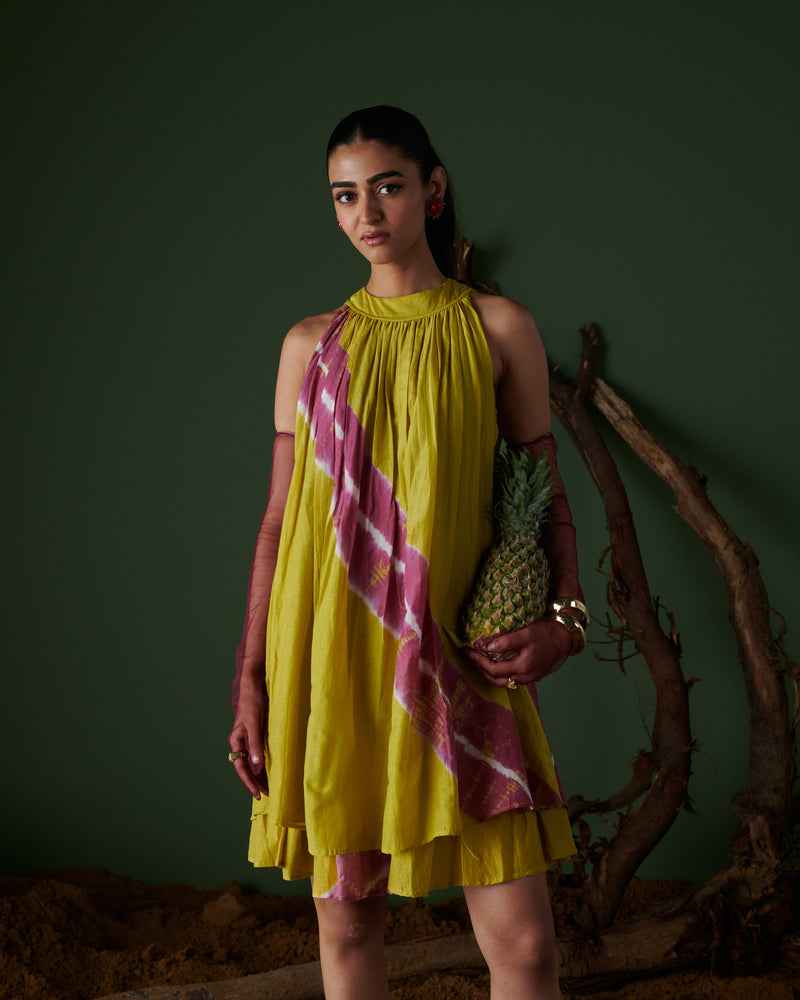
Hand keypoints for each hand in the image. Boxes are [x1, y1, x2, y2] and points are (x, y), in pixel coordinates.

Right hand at [228, 683, 268, 798]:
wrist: (254, 688)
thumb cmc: (252, 704)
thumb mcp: (254, 724)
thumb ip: (255, 745)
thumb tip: (257, 766)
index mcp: (236, 742)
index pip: (241, 768)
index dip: (249, 782)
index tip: (258, 794)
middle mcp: (240, 743)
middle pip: (246, 768)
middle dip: (255, 782)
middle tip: (267, 795)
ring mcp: (247, 740)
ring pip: (252, 763)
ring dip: (260, 775)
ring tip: (269, 787)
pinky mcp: (255, 736)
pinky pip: (258, 755)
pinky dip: (263, 764)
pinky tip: (270, 771)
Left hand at [462, 618, 570, 687]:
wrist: (564, 638)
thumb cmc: (546, 634)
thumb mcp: (526, 633)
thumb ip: (506, 641)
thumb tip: (486, 646)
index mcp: (522, 667)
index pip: (493, 669)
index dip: (477, 660)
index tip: (467, 650)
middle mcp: (524, 677)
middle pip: (495, 679)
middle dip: (480, 668)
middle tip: (469, 656)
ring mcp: (528, 678)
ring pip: (503, 681)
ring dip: (488, 672)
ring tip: (478, 660)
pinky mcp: (531, 675)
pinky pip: (510, 677)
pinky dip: (499, 671)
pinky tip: (493, 661)